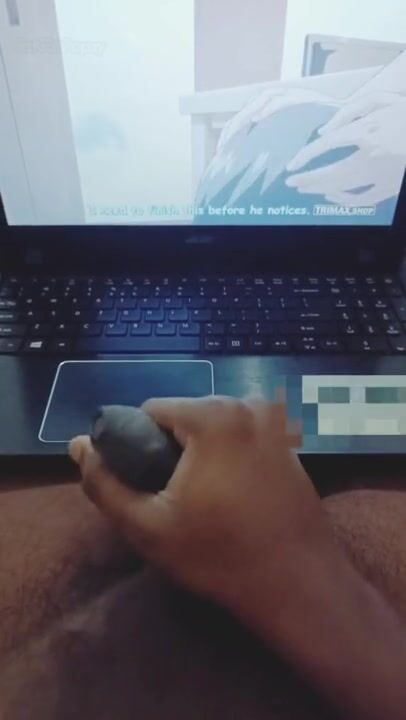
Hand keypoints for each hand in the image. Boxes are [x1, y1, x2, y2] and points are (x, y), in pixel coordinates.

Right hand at [69, 397, 329, 617]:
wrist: (299, 583)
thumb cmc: (220, 555)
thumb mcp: (147, 527)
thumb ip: (105, 483)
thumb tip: (79, 446)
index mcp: (212, 415)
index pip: (150, 410)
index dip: (136, 445)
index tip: (147, 485)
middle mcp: (246, 405)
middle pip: (184, 416)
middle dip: (170, 448)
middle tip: (175, 499)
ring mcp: (274, 423)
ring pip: (213, 426)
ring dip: (199, 453)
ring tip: (205, 500)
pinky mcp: (289, 443)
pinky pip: (241, 437)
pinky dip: (228, 457)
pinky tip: (234, 497)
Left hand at [219, 86, 337, 149]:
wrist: (346, 122)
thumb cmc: (318, 135)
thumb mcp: (288, 141)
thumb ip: (272, 145)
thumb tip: (251, 162)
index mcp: (272, 110)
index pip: (245, 118)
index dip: (231, 133)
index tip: (221, 151)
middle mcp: (280, 99)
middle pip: (249, 109)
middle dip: (234, 127)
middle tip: (224, 147)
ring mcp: (292, 96)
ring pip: (262, 101)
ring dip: (247, 116)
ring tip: (235, 133)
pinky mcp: (305, 97)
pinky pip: (284, 100)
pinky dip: (270, 108)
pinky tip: (259, 118)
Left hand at [286, 92, 405, 205]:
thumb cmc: (404, 114)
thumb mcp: (381, 100)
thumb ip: (350, 111)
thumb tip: (324, 131)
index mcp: (367, 132)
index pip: (326, 146)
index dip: (305, 157)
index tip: (292, 164)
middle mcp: (371, 157)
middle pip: (330, 173)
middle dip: (307, 179)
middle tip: (291, 182)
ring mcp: (380, 176)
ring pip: (343, 188)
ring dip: (320, 189)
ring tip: (304, 188)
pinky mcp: (388, 188)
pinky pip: (361, 199)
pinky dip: (343, 200)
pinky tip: (330, 196)